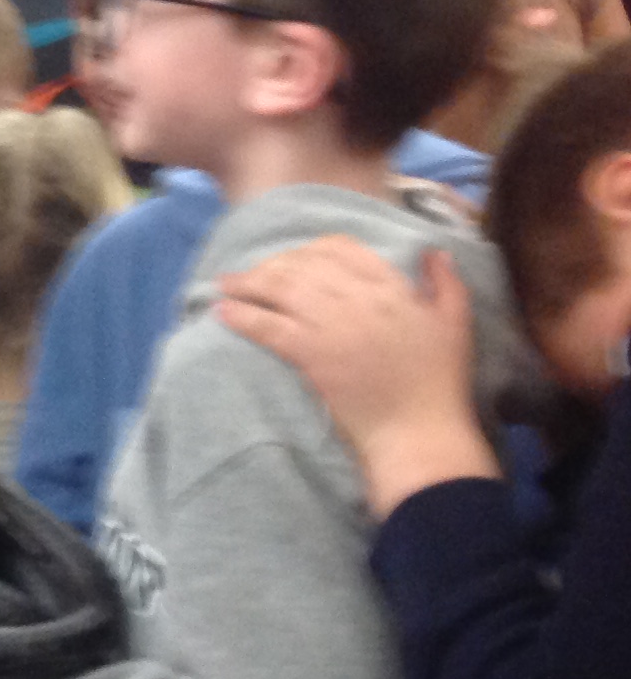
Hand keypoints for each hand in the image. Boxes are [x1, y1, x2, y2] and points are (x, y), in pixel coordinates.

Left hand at [214, 237, 497, 514]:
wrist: (417, 429)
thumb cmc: (438, 380)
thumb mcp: (456, 321)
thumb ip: (444, 281)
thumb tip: (432, 251)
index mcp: (391, 287)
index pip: (341, 248)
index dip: (312, 249)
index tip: (296, 258)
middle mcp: (357, 298)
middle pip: (303, 265)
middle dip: (273, 265)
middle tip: (253, 274)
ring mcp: (331, 324)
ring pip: (280, 289)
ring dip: (247, 283)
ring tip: (225, 284)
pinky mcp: (310, 353)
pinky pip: (268, 326)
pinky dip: (242, 316)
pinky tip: (222, 311)